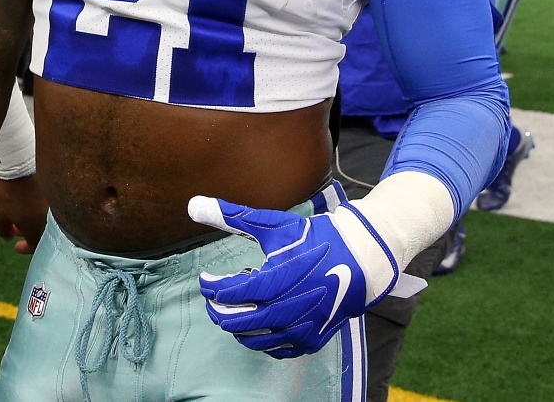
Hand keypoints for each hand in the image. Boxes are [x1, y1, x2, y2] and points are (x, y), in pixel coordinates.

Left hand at [0, 174, 47, 255]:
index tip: (16, 246)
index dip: (26, 249)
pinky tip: (27, 203)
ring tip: (17, 214)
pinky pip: (47, 206)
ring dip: (31, 221)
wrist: (19, 162)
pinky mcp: (54, 191)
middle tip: (14, 230)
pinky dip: (37, 209)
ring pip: (45, 219)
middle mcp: (49, 219)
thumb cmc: (7, 192)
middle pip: (42, 233)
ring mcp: (53, 205)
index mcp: (36, 229)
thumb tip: (8, 238)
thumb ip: (3, 230)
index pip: (36, 246)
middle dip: (27, 234)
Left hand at [189, 196, 382, 358]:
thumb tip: (193, 204)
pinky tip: (262, 320)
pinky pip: (275, 350)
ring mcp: (298, 329)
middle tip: (216, 298)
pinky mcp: (310, 340)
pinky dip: (262, 338)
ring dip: (238, 325)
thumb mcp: (273, 225)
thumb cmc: (314, 239)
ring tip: (238, 307)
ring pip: (252, 339)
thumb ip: (232, 216)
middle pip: (234, 322)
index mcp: (273, 282)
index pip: (226, 293)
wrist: (360, 259)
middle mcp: (284, 311)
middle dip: (218, 309)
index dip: (211, 287)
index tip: (206, 279)